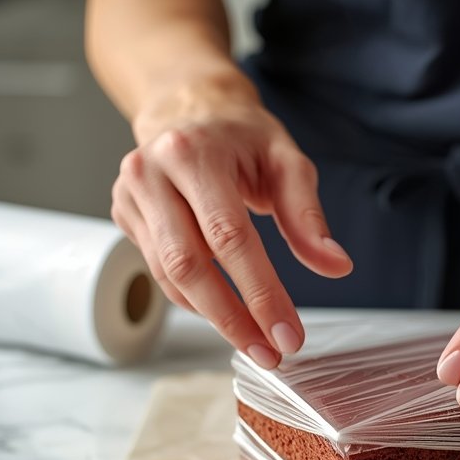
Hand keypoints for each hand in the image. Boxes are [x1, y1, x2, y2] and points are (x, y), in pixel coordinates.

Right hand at [110, 74, 352, 367]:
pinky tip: (226, 312)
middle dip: (232, 318)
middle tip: (270, 352)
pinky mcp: (124, 214)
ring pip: (169, 276)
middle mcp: (152, 172)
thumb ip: (308, 216)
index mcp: (195, 153)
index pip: (229, 237)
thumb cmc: (241, 136)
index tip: (287, 333)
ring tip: (255, 342)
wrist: (188, 107)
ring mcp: (131, 195)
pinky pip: (159, 271)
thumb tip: (335, 265)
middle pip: (189, 265)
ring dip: (214, 317)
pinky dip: (194, 299)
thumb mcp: (286, 161)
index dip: (259, 292)